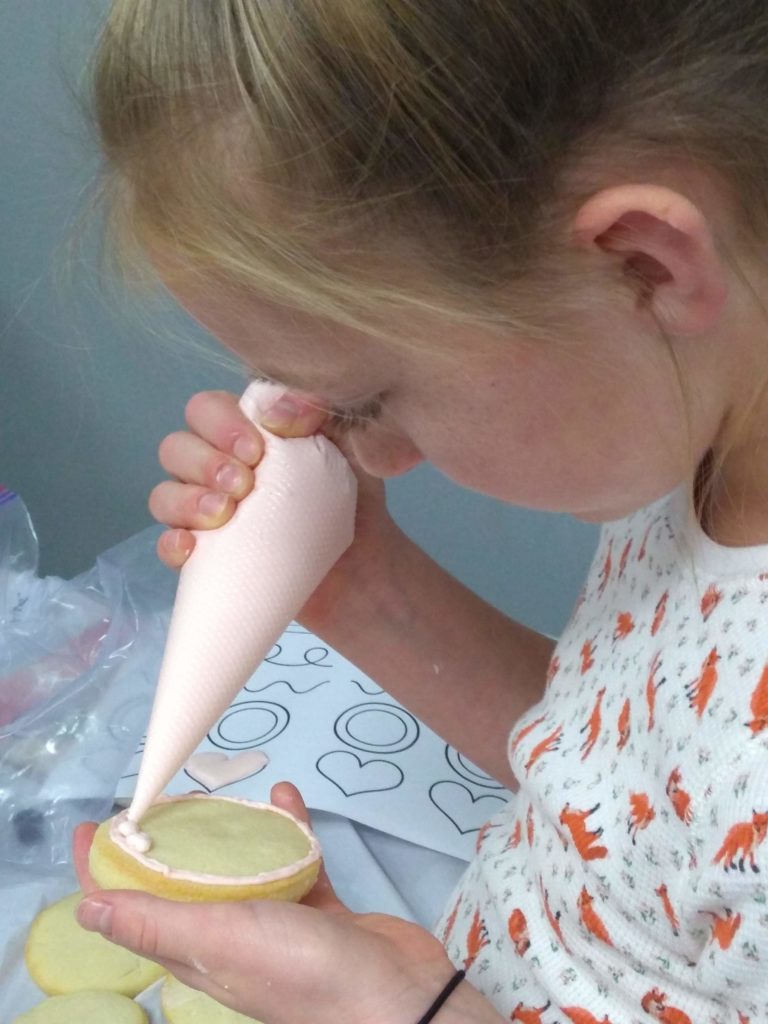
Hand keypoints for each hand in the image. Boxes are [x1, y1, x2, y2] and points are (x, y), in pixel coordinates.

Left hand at [73, 784, 454, 1023]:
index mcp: (196, 952)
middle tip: (161, 798)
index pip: (134, 912)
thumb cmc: (298, 968)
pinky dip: (291, 830)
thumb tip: (84, 911)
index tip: (91, 829)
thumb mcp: (217, 940)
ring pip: (242, 868)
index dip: (105, 875)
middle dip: (166, 843)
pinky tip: (289, 797)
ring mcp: (278, 923)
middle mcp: (230, 938)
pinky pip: (296, 860)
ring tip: (224, 793)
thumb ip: (155, 922)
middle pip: (185, 884)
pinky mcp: (319, 908)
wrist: (392, 994)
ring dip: (231, 832)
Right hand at [150, 389, 400, 632]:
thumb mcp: (348, 447)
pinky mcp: (204, 557)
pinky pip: (166, 547)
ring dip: (184, 501)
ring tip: (222, 515)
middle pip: (176, 448)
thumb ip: (318, 412)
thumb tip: (277, 408)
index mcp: (245, 432)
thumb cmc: (354, 500)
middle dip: (203, 462)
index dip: (220, 423)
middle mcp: (217, 467)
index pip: (206, 410)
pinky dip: (170, 545)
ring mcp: (206, 513)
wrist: (364, 569)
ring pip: (164, 494)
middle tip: (242, 485)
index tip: (255, 449)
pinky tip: (189, 549)